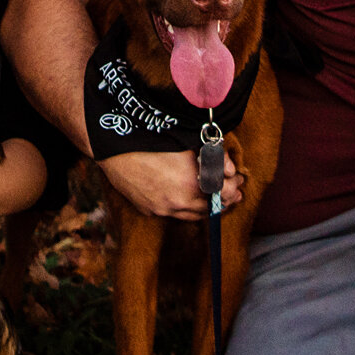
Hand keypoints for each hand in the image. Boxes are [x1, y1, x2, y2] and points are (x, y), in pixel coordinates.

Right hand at [98, 150, 243, 220]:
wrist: (114, 146)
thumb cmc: (152, 138)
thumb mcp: (189, 143)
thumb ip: (215, 159)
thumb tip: (231, 171)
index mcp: (192, 185)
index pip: (224, 194)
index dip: (235, 186)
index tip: (240, 180)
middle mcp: (178, 203)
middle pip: (210, 209)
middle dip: (223, 199)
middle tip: (232, 191)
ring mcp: (162, 209)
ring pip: (192, 215)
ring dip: (205, 207)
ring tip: (212, 196)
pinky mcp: (148, 210)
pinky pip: (173, 213)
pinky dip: (184, 207)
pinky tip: (186, 196)